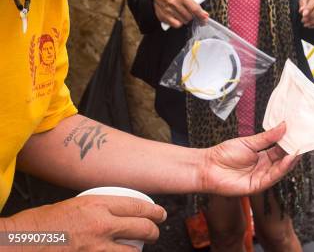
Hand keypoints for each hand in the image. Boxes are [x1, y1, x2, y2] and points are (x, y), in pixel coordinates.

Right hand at [3, 195, 165, 250]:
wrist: (15, 243)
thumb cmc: (36, 224)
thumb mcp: (70, 205)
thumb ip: (93, 210)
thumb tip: (109, 215)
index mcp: (96, 204)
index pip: (136, 205)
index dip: (153, 210)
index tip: (160, 213)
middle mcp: (101, 225)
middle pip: (141, 227)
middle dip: (153, 230)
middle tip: (155, 231)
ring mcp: (96, 249)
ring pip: (131, 251)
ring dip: (136, 251)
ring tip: (137, 249)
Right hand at [154, 0, 207, 28]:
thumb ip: (193, 3)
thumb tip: (204, 14)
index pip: (194, 8)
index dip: (201, 14)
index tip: (205, 18)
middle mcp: (174, 3)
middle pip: (189, 16)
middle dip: (191, 16)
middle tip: (188, 12)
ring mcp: (168, 11)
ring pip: (184, 21)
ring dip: (185, 19)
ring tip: (180, 13)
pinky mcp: (164, 17)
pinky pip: (177, 25)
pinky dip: (178, 23)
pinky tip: (177, 18)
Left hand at [199, 123, 298, 195]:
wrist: (208, 166)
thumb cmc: (224, 154)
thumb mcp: (249, 142)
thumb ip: (267, 137)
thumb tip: (283, 126)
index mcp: (262, 156)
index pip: (280, 149)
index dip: (289, 142)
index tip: (299, 133)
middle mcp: (264, 167)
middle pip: (283, 159)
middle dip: (293, 151)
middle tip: (305, 141)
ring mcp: (262, 177)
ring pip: (281, 168)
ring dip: (291, 159)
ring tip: (299, 149)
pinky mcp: (258, 185)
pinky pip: (273, 176)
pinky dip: (282, 168)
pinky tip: (289, 158)